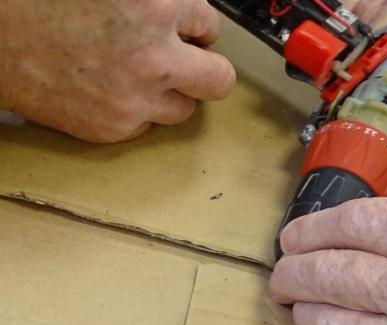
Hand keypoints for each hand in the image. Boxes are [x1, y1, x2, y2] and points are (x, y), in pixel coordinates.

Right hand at [0, 0, 235, 142]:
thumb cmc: (44, 2)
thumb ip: (158, 3)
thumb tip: (188, 21)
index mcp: (156, 5)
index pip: (209, 25)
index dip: (192, 28)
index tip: (181, 31)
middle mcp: (153, 56)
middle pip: (219, 80)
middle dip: (205, 69)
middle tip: (186, 62)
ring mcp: (135, 98)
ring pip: (185, 108)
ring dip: (169, 93)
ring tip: (134, 75)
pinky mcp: (114, 128)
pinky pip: (146, 125)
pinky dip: (134, 110)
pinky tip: (106, 89)